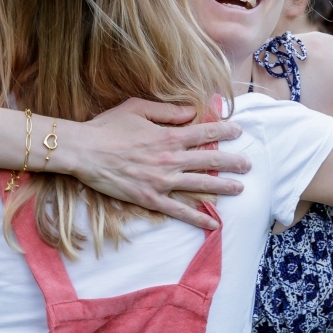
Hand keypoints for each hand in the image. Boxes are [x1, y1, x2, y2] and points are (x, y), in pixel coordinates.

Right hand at [71, 98, 250, 229]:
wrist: (85, 151)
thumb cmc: (107, 127)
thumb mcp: (137, 108)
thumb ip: (166, 111)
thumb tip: (191, 113)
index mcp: (168, 135)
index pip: (204, 132)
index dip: (224, 130)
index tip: (237, 131)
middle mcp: (170, 159)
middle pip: (210, 159)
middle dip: (232, 161)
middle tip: (248, 163)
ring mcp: (162, 181)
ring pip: (200, 184)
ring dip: (223, 187)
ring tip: (241, 188)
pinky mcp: (150, 198)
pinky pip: (179, 211)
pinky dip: (198, 218)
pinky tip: (213, 224)